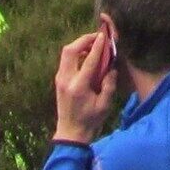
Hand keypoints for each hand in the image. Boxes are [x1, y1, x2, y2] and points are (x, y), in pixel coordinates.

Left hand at [52, 27, 123, 143]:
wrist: (71, 133)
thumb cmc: (90, 121)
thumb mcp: (104, 105)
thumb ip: (109, 84)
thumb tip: (111, 67)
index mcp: (79, 87)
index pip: (89, 60)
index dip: (97, 46)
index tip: (104, 36)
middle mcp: (66, 80)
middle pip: (70, 50)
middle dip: (84, 40)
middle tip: (97, 37)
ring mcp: (60, 79)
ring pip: (66, 53)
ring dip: (79, 45)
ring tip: (93, 45)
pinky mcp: (59, 80)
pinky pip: (66, 60)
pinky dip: (75, 53)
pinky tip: (86, 56)